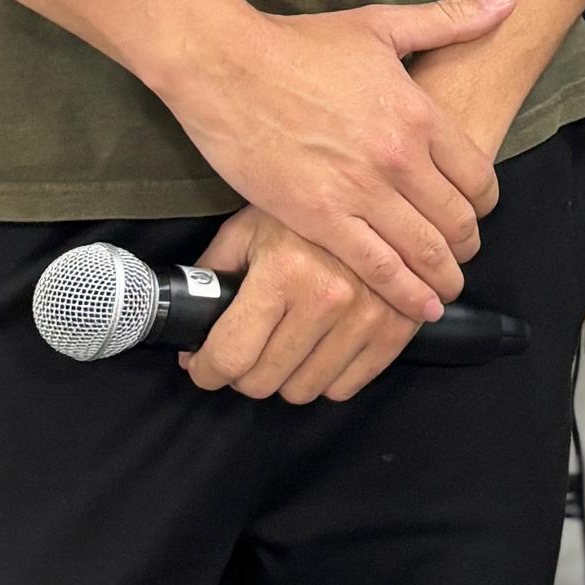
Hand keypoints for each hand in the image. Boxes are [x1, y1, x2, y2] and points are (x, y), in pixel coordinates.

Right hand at [159, 0, 512, 324]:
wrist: (226, 64)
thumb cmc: (299, 43)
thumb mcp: (381, 25)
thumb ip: (451, 21)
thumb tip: (509, 0)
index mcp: (418, 112)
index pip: (478, 175)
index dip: (485, 201)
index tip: (478, 210)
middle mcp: (399, 156)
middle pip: (458, 219)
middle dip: (467, 243)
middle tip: (462, 253)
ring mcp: (360, 190)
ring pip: (425, 250)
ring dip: (443, 275)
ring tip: (446, 287)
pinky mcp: (319, 218)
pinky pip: (378, 268)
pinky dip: (405, 294)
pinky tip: (419, 307)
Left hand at [182, 206, 420, 401]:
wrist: (379, 194)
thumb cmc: (301, 214)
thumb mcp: (245, 230)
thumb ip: (211, 276)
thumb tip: (187, 328)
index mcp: (283, 271)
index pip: (230, 356)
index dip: (206, 370)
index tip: (204, 367)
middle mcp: (327, 296)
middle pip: (262, 382)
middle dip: (244, 373)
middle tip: (247, 351)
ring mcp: (367, 315)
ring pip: (303, 390)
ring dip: (286, 376)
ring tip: (285, 347)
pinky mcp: (397, 328)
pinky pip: (345, 388)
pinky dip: (327, 376)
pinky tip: (320, 348)